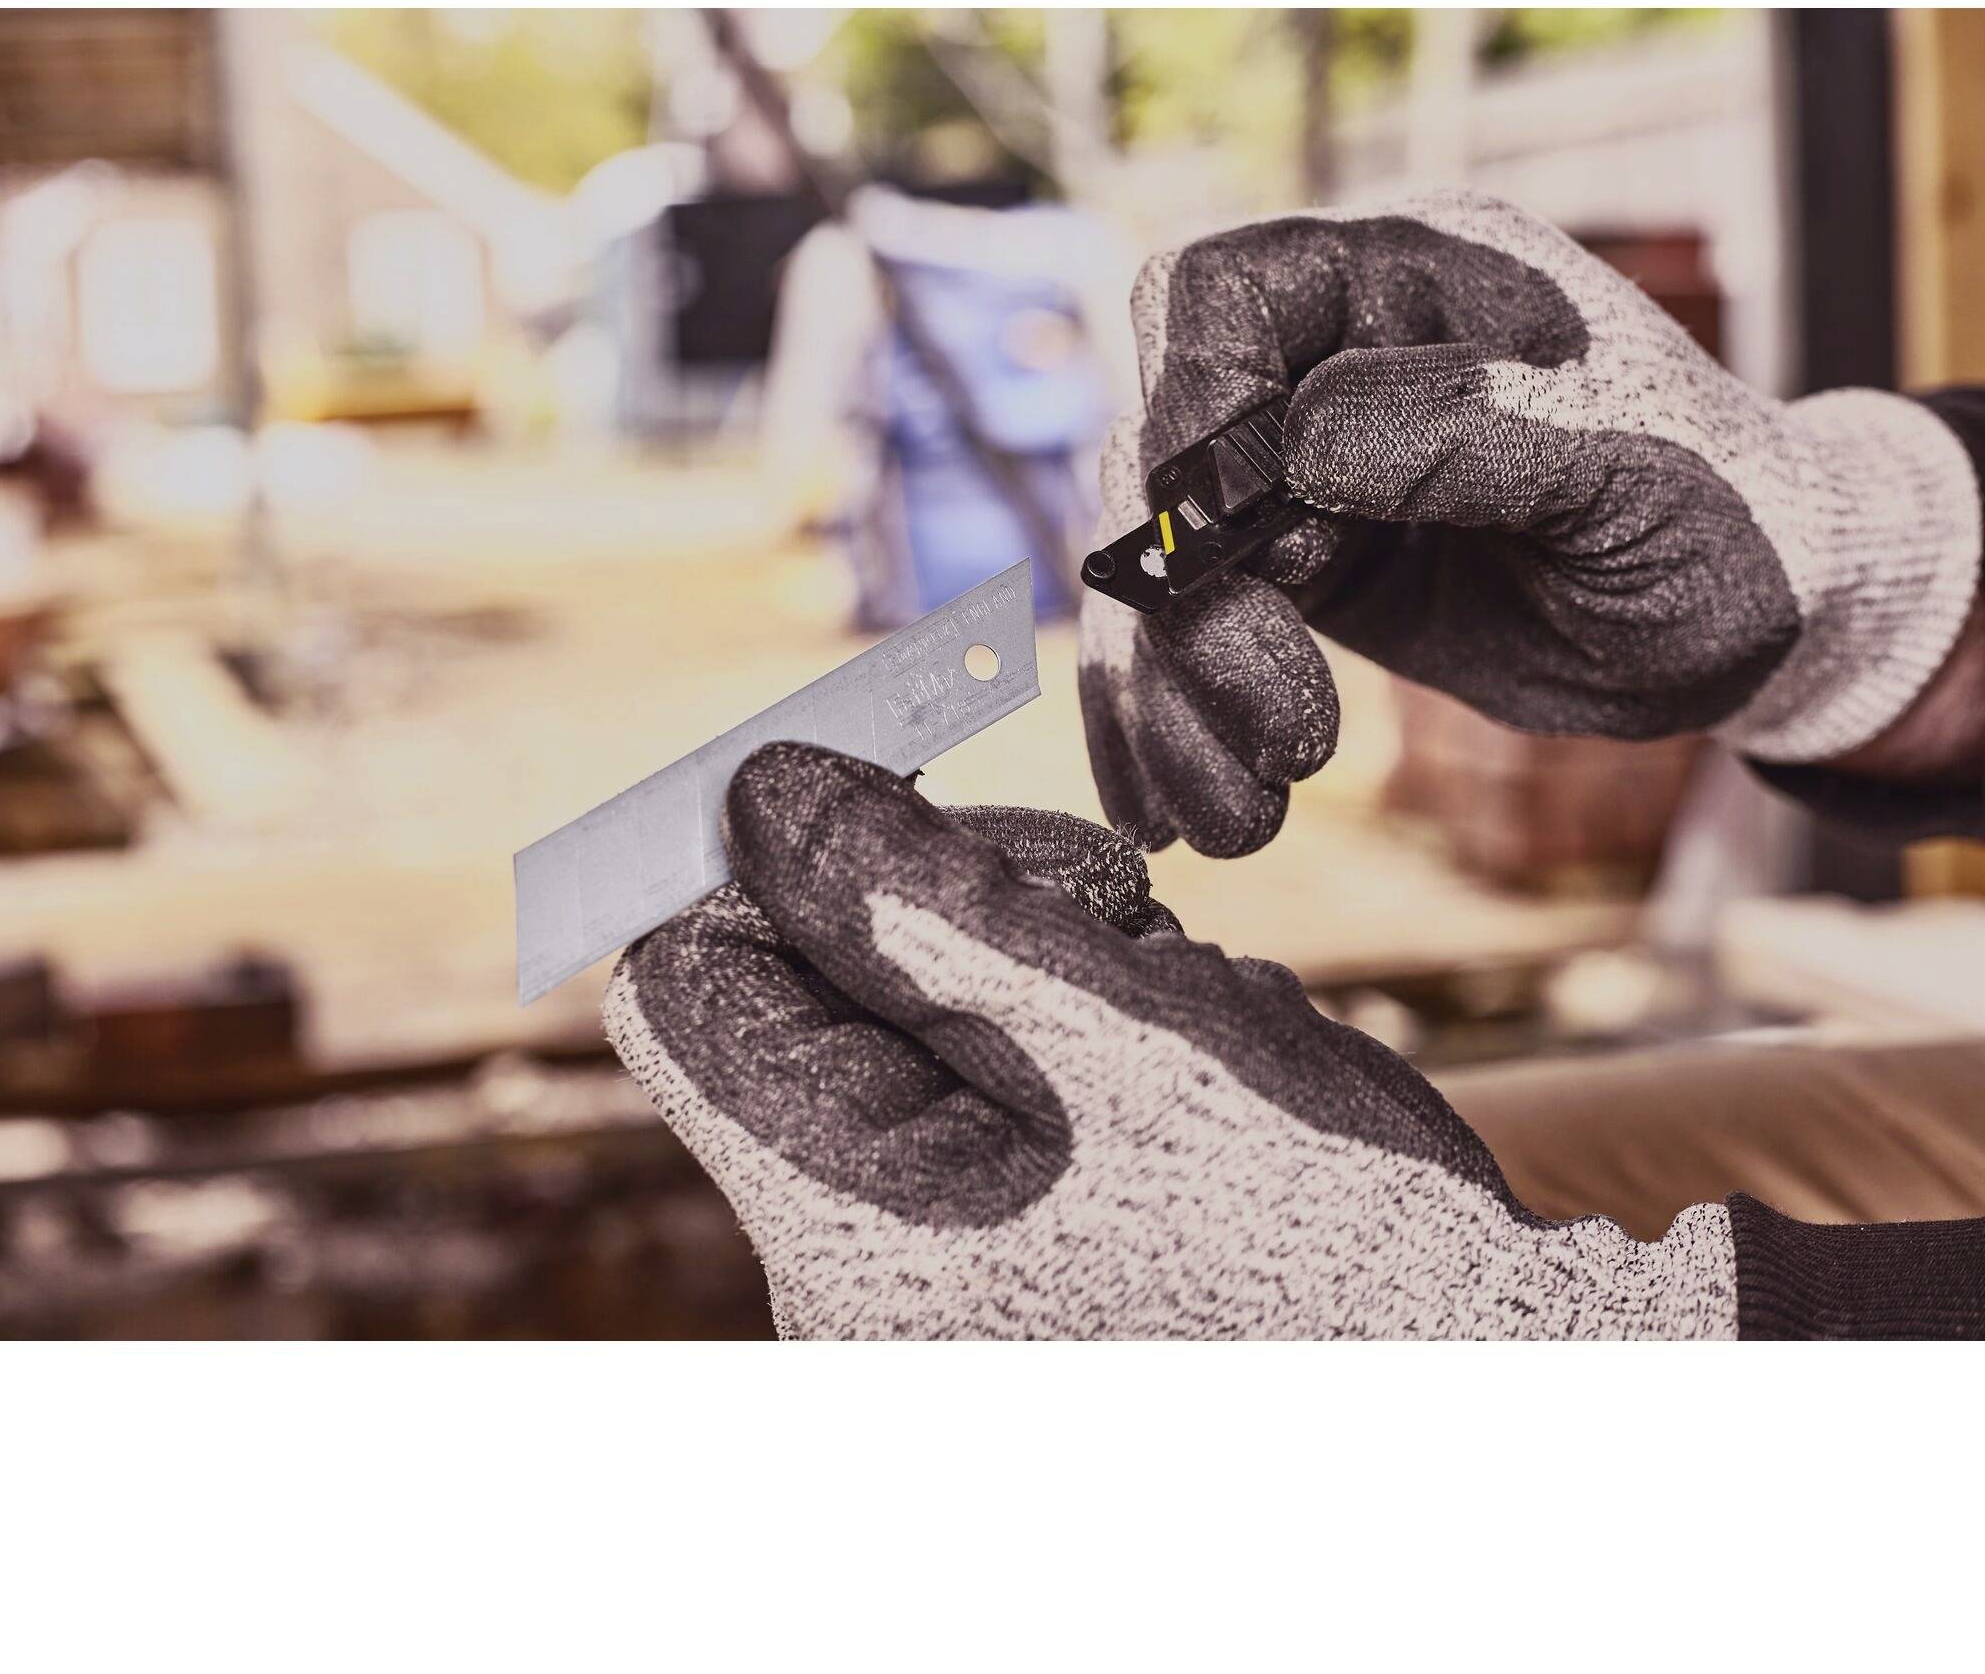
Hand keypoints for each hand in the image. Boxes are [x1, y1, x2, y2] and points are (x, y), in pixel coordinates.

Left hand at [603, 740, 1734, 1339]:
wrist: (1480, 1377)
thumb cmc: (1333, 1238)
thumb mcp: (1125, 1039)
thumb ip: (924, 911)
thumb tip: (758, 793)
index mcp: (846, 1233)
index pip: (689, 994)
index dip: (772, 869)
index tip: (904, 800)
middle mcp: (860, 1272)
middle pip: (807, 993)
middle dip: (946, 908)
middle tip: (1107, 907)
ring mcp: (938, 1272)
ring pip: (911, 1015)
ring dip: (1039, 957)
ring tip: (1178, 1005)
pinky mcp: (1010, 1252)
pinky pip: (985, 1074)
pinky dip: (1079, 1021)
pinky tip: (1187, 1056)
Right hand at [1079, 192, 1981, 854]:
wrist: (1751, 623)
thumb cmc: (1721, 514)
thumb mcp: (1628, 465)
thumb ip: (1475, 432)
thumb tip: (1303, 441)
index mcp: (1413, 282)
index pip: (1222, 294)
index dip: (1188, 397)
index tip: (1216, 528)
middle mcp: (1332, 366)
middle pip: (1161, 449)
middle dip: (1190, 597)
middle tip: (1282, 716)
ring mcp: (1303, 476)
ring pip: (1157, 564)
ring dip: (1176, 689)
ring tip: (1246, 803)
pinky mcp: (1299, 577)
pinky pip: (1189, 638)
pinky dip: (1174, 725)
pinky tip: (1199, 806)